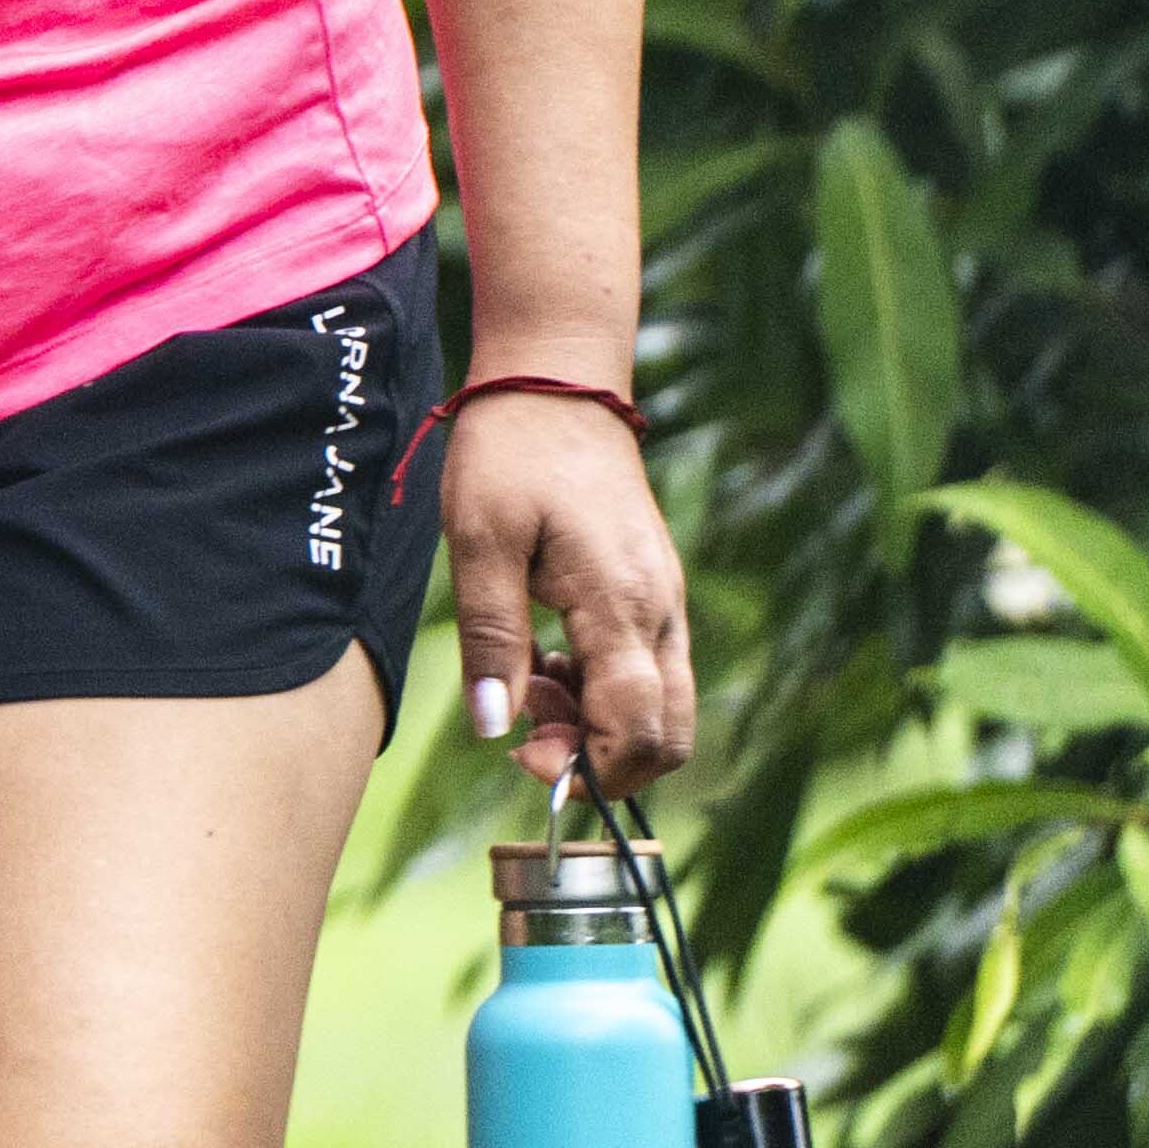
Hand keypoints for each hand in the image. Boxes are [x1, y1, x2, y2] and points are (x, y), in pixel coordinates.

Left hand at [447, 387, 696, 797]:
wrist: (556, 380)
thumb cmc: (511, 452)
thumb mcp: (480, 541)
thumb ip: (492, 639)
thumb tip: (494, 728)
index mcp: (621, 603)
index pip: (636, 730)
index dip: (586, 767)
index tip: (520, 753)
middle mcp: (661, 611)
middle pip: (668, 735)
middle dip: (602, 759)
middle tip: (527, 731)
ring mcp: (665, 600)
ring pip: (662, 706)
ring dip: (600, 723)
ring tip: (528, 683)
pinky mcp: (655, 590)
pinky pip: (650, 670)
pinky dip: (606, 689)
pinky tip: (548, 659)